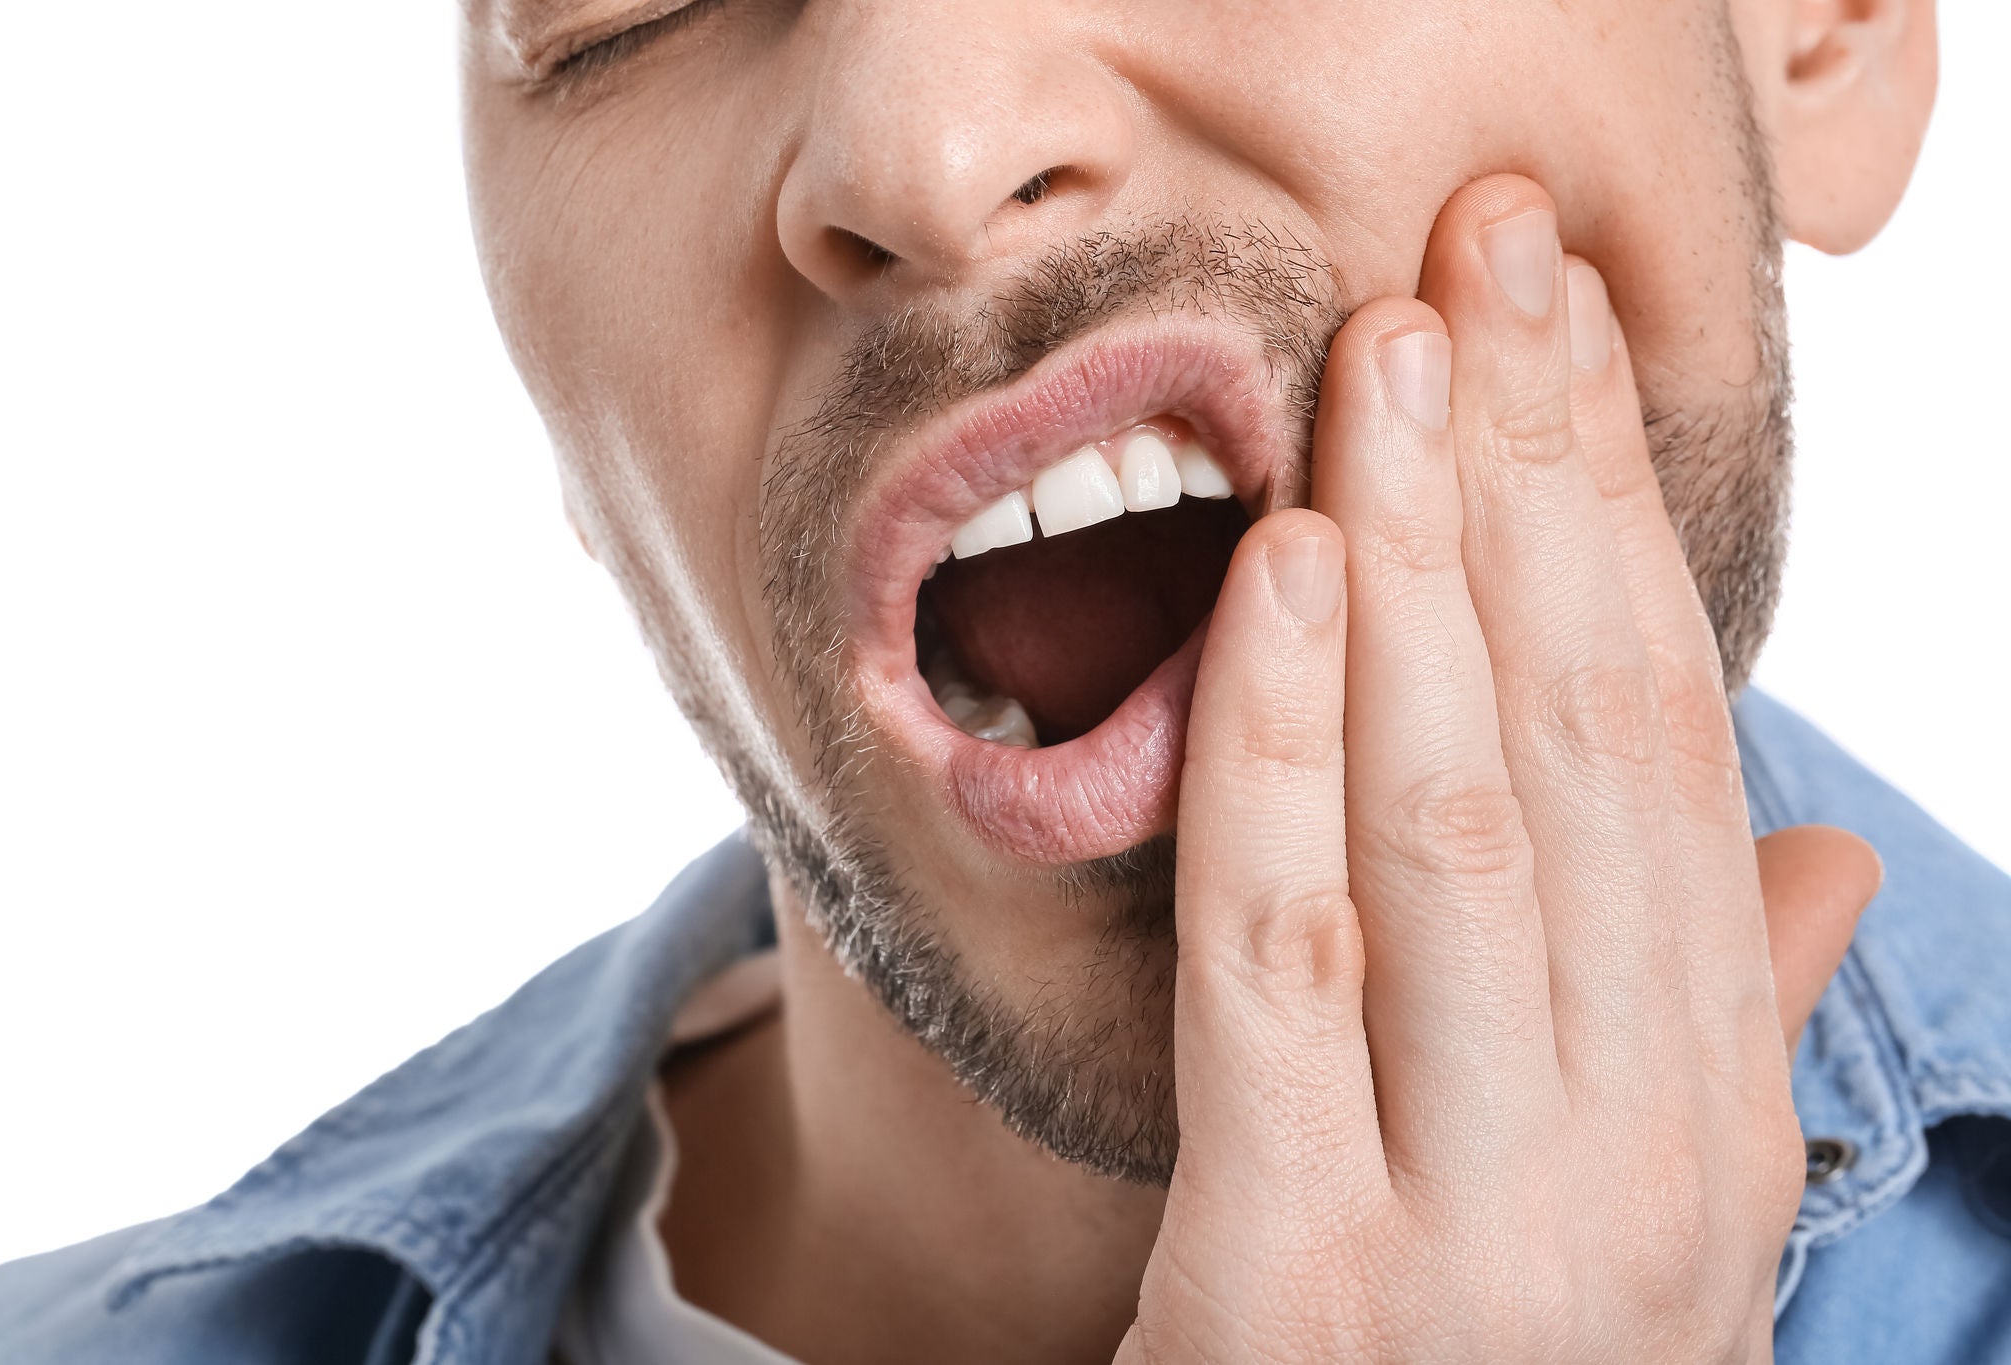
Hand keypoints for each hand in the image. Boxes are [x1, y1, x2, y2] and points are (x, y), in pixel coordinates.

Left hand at [1125, 176, 1881, 1363]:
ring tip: (1394, 355)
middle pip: (1583, 744)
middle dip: (1537, 478)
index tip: (1563, 325)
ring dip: (1430, 563)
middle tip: (1487, 251)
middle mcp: (1640, 1160)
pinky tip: (1289, 572)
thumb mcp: (1622, 1206)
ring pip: (1456, 820)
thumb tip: (1825, 851)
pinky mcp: (1295, 1290)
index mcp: (1710, 1110)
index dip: (1616, 516)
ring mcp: (1483, 1229)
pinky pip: (1287, 963)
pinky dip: (1279, 750)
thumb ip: (1716, 1023)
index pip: (1670, 749)